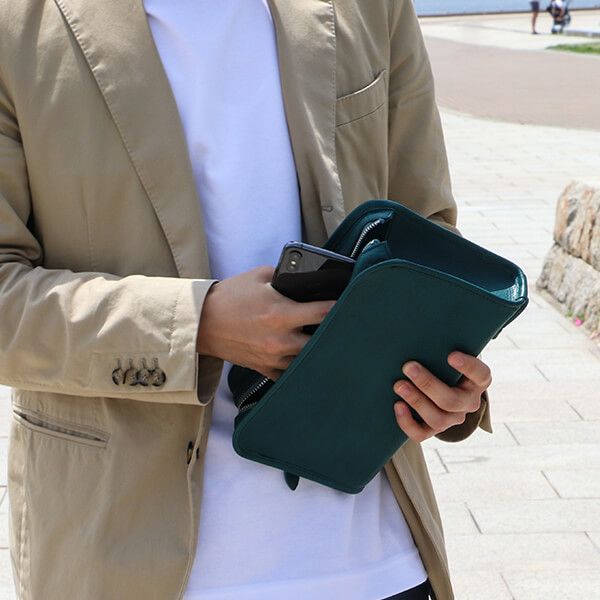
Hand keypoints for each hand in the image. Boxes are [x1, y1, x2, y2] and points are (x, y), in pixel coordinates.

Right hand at [197, 266, 334, 379]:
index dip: (339, 306)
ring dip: (316, 350)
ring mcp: (273, 358)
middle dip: (331, 333)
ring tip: (323, 340)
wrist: (202, 323)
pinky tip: (304, 357)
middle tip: (340, 325)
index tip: (348, 302)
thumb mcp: (260, 276)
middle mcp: (280, 340)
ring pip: (308, 360)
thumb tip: (307, 278)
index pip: (323, 313)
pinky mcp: (265, 369)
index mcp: (281, 314)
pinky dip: (298, 366)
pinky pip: (290, 374)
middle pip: (322, 342)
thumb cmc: (230, 297)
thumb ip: (286, 276)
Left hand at [393, 352, 491, 441]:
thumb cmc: (444, 362)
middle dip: (428, 384)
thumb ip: (442, 347)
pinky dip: (407, 422)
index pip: (481, 375)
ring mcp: (453, 418)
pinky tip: (397, 405)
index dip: (468, 366)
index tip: (451, 355)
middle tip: (408, 367)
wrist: (442, 381)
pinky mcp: (434, 428)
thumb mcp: (449, 353)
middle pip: (452, 400)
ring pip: (438, 419)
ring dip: (416, 401)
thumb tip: (419, 333)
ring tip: (399, 385)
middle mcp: (468, 403)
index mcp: (478, 381)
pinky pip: (421, 433)